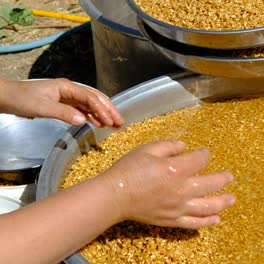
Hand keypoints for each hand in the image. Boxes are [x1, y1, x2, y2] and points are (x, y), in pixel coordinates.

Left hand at [0, 78, 123, 128]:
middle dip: (109, 110)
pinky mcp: (64, 104)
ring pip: (91, 105)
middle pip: (95, 100)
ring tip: (114, 125)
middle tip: (120, 122)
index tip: (110, 121)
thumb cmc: (23, 99)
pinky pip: (82, 110)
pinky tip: (98, 124)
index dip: (102, 110)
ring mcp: (68, 97)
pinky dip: (92, 117)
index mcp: (67, 87)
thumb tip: (84, 120)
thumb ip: (64, 113)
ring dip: (102, 114)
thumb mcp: (42, 107)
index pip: (90, 98)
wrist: (7, 97)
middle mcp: (70, 91)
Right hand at [102, 140, 235, 228]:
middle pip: (210, 184)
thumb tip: (184, 146)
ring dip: (222, 202)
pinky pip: (194, 222)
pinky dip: (207, 222)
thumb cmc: (128, 170)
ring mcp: (178, 207)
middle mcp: (181, 189)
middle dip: (222, 179)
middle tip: (230, 176)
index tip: (204, 152)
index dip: (205, 154)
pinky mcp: (172, 220)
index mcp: (175, 169)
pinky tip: (217, 219)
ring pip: (207, 206)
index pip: (200, 160)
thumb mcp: (147, 149)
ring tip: (232, 199)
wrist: (114, 196)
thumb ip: (169, 146)